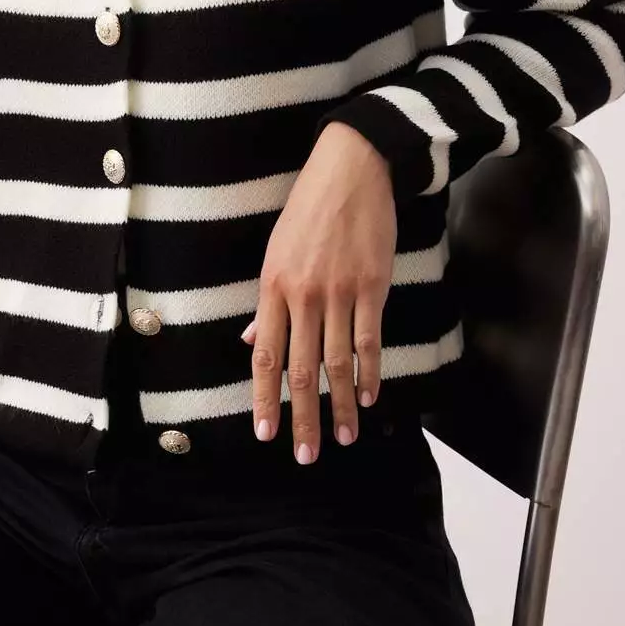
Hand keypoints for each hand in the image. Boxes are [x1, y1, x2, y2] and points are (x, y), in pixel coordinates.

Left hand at [242, 120, 396, 463]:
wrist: (351, 170)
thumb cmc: (308, 209)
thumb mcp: (275, 251)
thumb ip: (266, 303)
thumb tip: (251, 343)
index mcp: (272, 287)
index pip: (265, 356)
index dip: (265, 398)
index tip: (265, 433)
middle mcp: (303, 295)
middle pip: (301, 369)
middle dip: (303, 418)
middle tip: (307, 455)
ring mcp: (340, 292)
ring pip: (338, 362)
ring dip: (341, 406)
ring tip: (345, 437)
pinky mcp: (373, 286)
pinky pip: (370, 339)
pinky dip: (370, 373)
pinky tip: (370, 397)